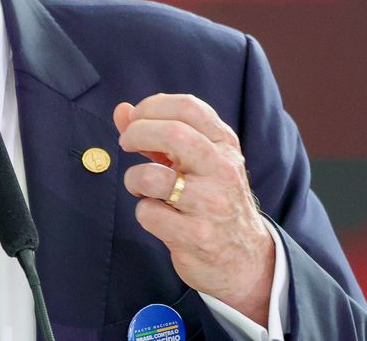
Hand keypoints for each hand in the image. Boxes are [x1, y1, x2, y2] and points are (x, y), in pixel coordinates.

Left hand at [113, 94, 273, 324]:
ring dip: (133, 178)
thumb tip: (121, 110)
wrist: (245, 259)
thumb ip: (158, 133)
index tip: (134, 120)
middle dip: (136, 133)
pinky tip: (158, 216)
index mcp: (224, 144)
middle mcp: (222, 169)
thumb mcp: (196, 161)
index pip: (188, 107)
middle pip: (172, 133)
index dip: (151, 107)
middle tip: (126, 143)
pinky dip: (144, 213)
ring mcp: (211, 203)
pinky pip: (149, 214)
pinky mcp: (196, 235)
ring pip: (152, 177)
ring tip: (141, 187)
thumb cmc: (212, 200)